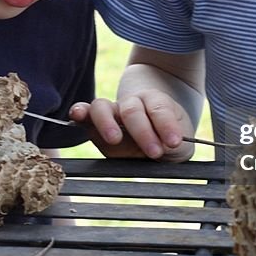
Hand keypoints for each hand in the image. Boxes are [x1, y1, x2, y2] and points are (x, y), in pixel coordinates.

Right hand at [69, 93, 192, 161]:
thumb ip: (174, 146)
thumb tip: (168, 149)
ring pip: (103, 107)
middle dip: (143, 131)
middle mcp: (132, 103)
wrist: (153, 128)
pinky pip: (85, 113)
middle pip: (132, 110)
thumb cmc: (166, 137)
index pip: (160, 109)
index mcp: (156, 104)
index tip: (174, 141)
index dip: (166, 125)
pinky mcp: (95, 123)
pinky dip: (79, 112)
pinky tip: (76, 115)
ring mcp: (112, 111)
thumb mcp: (179, 143)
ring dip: (107, 123)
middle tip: (154, 151)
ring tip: (113, 139)